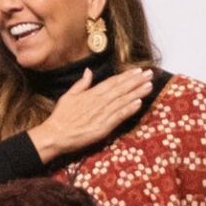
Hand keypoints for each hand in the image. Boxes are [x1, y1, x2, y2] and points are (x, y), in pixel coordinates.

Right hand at [27, 67, 153, 163]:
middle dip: (136, 81)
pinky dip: (129, 109)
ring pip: (122, 100)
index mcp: (91, 94)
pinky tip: (139, 103)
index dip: (126, 76)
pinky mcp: (103, 127)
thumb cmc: (61, 117)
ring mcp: (102, 114)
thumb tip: (89, 71)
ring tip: (149, 85)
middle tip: (150, 74)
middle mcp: (98, 102)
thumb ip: (81, 84)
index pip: (112, 82)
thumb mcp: (68, 96)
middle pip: (121, 89)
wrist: (55, 135)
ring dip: (137, 92)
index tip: (138, 70)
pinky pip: (118, 116)